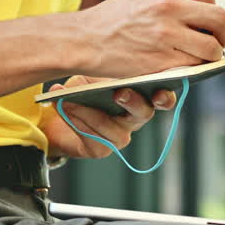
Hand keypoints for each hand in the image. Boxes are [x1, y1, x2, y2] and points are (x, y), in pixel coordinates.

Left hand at [41, 75, 176, 160]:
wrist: (60, 112)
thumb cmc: (84, 89)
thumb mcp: (89, 75)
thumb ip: (94, 74)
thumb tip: (84, 74)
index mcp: (140, 97)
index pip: (162, 99)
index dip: (165, 96)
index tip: (159, 91)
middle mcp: (134, 119)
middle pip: (143, 113)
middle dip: (133, 102)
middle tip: (119, 93)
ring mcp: (119, 137)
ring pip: (110, 126)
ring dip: (88, 110)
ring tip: (68, 98)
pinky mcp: (101, 149)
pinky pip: (91, 136)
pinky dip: (75, 120)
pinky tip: (62, 107)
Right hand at [76, 0, 224, 79]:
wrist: (84, 40)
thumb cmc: (114, 19)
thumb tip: (206, 13)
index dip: (213, 6)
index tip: (210, 19)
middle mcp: (168, 4)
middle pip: (219, 17)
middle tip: (222, 40)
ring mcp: (166, 33)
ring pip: (212, 46)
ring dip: (213, 54)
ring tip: (204, 56)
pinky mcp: (162, 59)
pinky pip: (194, 65)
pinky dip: (195, 67)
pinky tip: (185, 65)